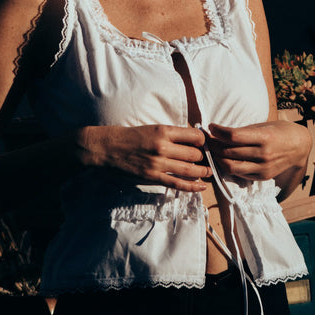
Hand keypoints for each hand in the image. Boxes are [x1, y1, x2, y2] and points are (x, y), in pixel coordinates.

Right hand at [77, 124, 211, 191]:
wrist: (107, 148)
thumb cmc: (128, 136)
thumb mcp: (151, 128)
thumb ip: (170, 134)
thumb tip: (190, 140)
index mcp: (163, 131)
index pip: (194, 136)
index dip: (203, 141)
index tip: (204, 143)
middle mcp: (163, 147)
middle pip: (195, 154)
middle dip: (203, 157)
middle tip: (206, 159)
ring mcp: (158, 163)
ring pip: (189, 169)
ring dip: (202, 172)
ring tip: (208, 172)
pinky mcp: (153, 177)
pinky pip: (177, 184)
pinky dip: (192, 187)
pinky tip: (201, 187)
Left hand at [207, 121, 310, 182]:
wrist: (299, 146)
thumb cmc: (278, 131)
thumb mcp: (262, 126)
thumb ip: (242, 131)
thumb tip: (218, 132)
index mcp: (264, 137)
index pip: (233, 136)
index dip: (218, 131)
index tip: (210, 126)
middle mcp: (264, 154)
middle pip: (229, 152)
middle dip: (213, 145)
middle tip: (206, 139)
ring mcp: (263, 167)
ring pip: (231, 166)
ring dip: (217, 158)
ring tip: (212, 150)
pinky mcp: (263, 176)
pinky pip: (239, 173)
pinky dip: (229, 166)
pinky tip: (224, 159)